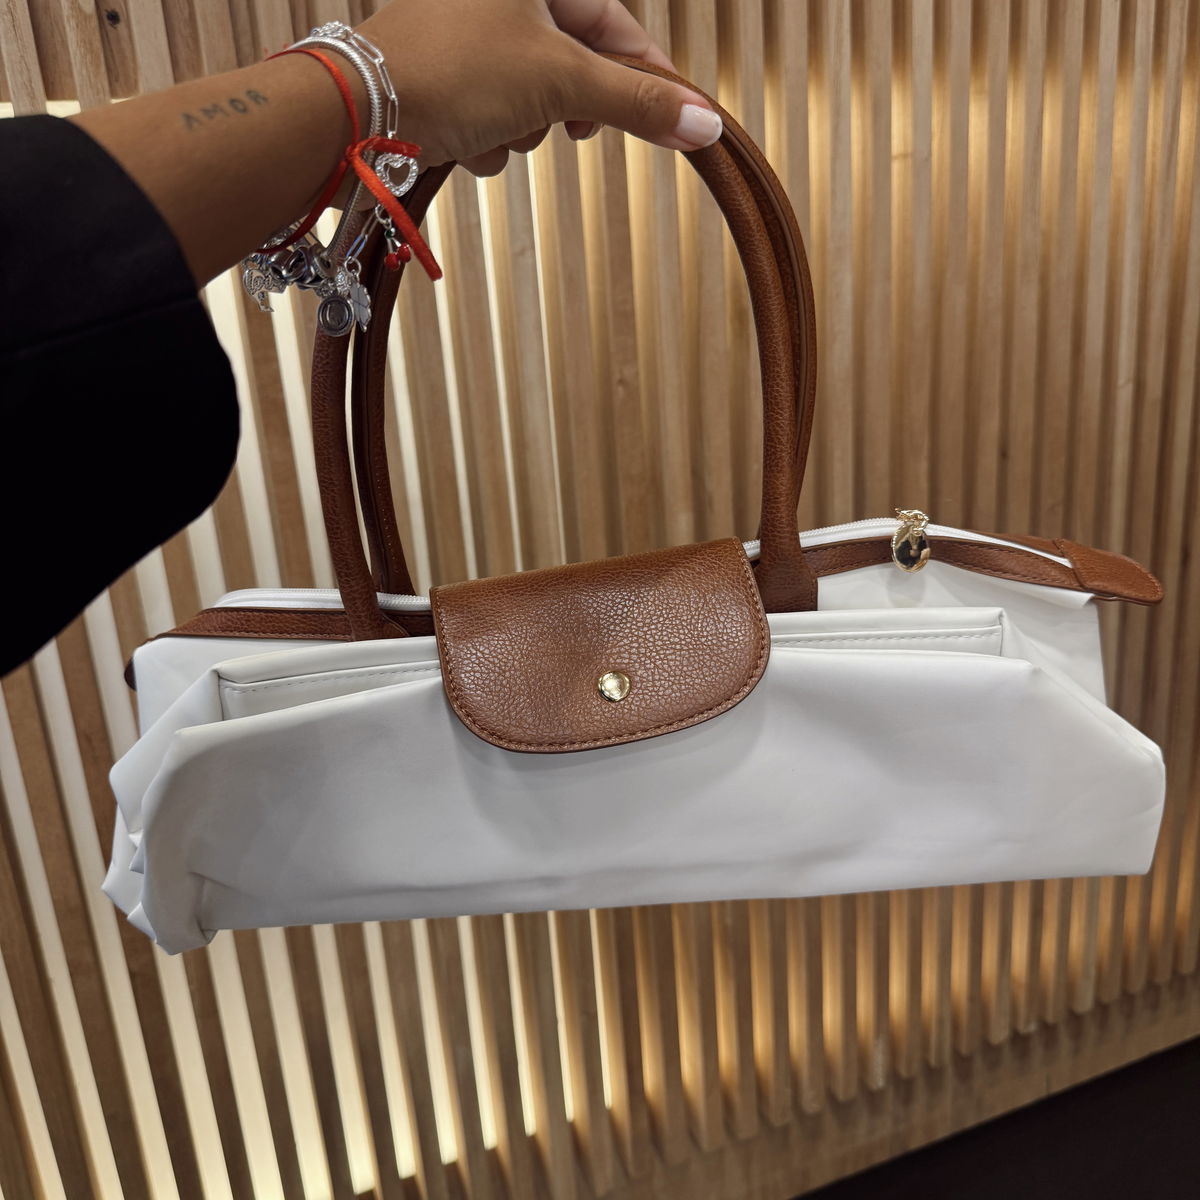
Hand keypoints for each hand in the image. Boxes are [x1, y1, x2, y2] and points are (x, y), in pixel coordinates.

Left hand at [356, 0, 721, 175]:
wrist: (359, 113)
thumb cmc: (453, 70)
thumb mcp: (561, 82)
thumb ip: (636, 103)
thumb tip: (704, 124)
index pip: (616, 26)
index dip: (649, 80)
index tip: (681, 122)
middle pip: (574, 65)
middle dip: (568, 108)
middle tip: (566, 125)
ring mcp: (468, 38)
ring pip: (534, 99)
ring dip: (525, 129)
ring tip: (498, 130)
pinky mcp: (445, 79)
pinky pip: (494, 117)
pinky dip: (490, 140)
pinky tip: (466, 143)